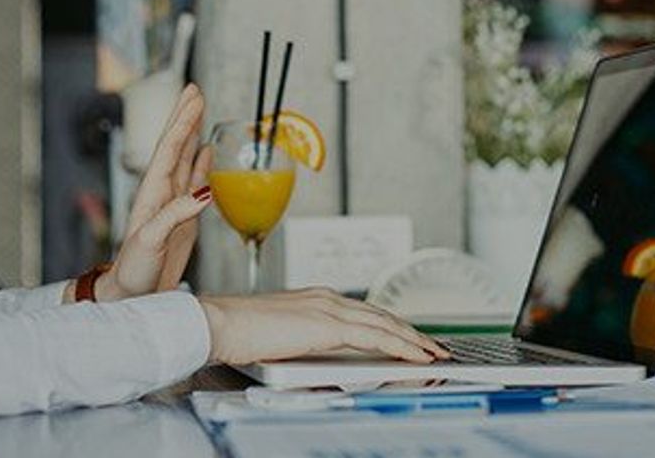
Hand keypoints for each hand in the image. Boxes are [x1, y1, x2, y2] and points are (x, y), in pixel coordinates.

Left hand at [97, 84, 212, 300]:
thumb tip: (203, 193)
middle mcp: (162, 191)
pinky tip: (206, 151)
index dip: (183, 121)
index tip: (194, 97)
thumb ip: (176, 215)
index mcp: (152, 192)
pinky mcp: (184, 216)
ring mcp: (173, 201)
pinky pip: (195, 181)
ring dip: (193, 133)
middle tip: (194, 89)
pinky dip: (202, 163)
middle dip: (185, 116)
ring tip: (200, 110)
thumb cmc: (134, 271)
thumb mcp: (152, 241)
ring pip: (185, 157)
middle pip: (175, 144)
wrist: (132, 295)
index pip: (170, 148)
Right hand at [198, 288, 450, 364]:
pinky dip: (400, 346)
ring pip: (384, 324)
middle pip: (380, 315)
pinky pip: (375, 337)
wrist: (221, 323)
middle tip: (433, 346)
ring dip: (413, 339)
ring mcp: (328, 308)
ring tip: (434, 353)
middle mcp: (326, 297)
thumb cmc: (240, 332)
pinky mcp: (328, 325)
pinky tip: (416, 356)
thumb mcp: (282, 335)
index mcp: (315, 298)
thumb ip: (305, 340)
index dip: (390, 325)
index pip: (363, 312)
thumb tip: (320, 357)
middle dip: (410, 332)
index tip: (408, 337)